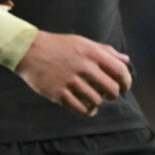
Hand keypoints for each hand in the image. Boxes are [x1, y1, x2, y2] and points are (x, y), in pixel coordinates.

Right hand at [14, 31, 132, 115]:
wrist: (28, 50)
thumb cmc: (58, 46)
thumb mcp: (83, 42)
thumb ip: (106, 51)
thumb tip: (126, 60)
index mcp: (92, 53)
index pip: (120, 72)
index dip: (126, 82)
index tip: (124, 87)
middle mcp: (84, 67)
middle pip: (111, 89)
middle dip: (113, 94)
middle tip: (109, 94)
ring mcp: (71, 82)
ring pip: (96, 101)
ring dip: (98, 102)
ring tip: (93, 99)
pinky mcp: (59, 94)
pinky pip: (81, 109)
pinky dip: (88, 111)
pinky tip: (87, 108)